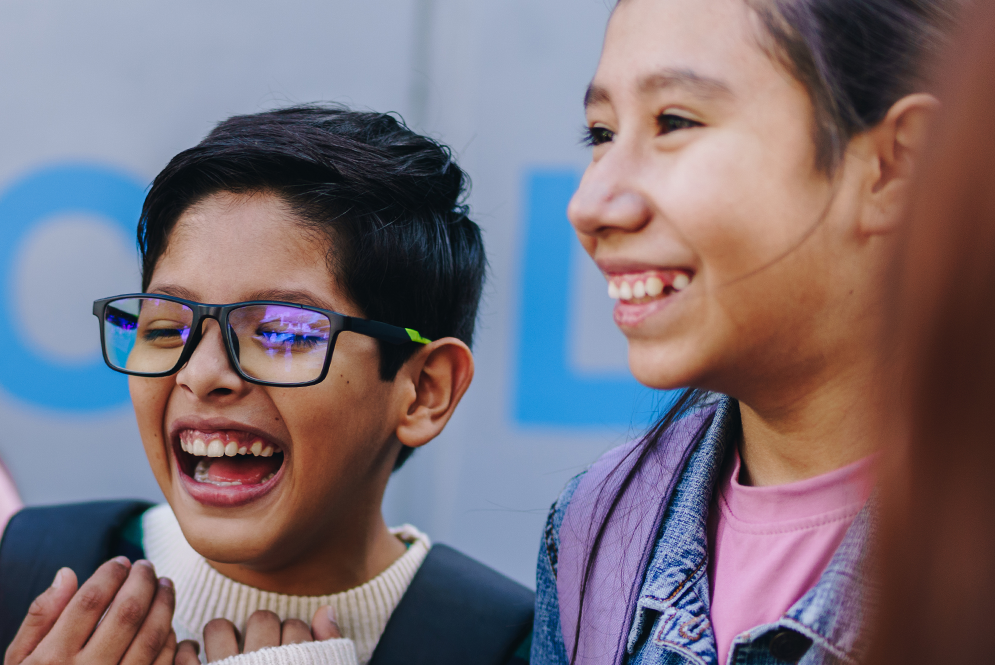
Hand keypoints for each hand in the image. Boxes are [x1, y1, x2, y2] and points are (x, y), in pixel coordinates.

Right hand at [4, 557, 176, 664]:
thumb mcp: (19, 663)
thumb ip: (40, 618)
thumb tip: (67, 574)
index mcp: (52, 660)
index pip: (90, 601)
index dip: (110, 574)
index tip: (121, 561)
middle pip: (126, 613)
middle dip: (142, 581)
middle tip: (148, 566)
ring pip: (152, 636)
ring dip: (164, 605)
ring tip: (164, 585)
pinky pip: (162, 664)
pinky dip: (170, 639)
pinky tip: (168, 623)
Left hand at [176, 606, 341, 663]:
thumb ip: (329, 644)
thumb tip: (324, 611)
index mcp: (291, 662)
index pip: (296, 626)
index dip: (295, 635)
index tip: (292, 650)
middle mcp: (258, 664)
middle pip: (261, 620)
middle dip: (263, 631)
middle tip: (262, 648)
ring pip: (219, 628)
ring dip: (223, 636)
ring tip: (228, 649)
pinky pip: (188, 655)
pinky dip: (190, 653)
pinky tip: (198, 657)